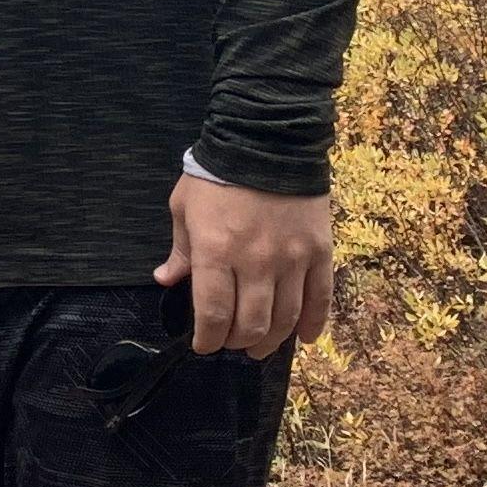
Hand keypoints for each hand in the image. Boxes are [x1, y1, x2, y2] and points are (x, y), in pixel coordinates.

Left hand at [156, 173, 335, 360]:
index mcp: (216, 251)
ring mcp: (292, 258)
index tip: (203, 345)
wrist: (267, 140)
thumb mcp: (184, 207)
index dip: (207, 339)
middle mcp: (256, 261)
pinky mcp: (320, 251)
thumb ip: (180, 250)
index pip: (213, 314)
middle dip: (236, 342)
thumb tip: (166, 280)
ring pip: (285, 317)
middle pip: (251, 324)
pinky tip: (305, 338)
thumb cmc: (217, 174)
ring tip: (259, 347)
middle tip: (230, 344)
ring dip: (271, 341)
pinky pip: (320, 298)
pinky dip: (314, 324)